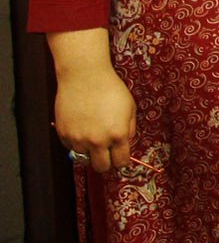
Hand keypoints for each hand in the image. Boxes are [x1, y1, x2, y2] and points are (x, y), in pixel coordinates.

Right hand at [51, 56, 134, 176]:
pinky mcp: (65, 135)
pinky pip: (71, 148)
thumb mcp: (129, 105)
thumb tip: (125, 143)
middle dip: (105, 162)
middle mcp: (98, 141)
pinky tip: (81, 124)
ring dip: (89, 149)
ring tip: (92, 129)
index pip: (121, 162)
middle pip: (102, 168)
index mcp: (117, 134)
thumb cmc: (109, 87)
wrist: (85, 75)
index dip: (121, 160)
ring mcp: (79, 140)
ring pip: (85, 158)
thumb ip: (129, 128)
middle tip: (105, 152)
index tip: (119, 156)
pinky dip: (76, 141)